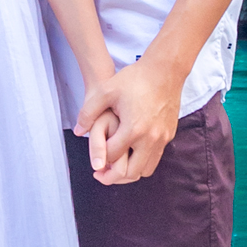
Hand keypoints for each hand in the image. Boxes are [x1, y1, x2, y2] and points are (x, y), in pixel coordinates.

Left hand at [77, 56, 183, 184]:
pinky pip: (155, 158)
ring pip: (146, 170)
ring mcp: (162, 138)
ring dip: (130, 171)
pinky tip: (131, 152)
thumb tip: (78, 131)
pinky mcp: (169, 135)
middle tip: (102, 174)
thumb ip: (88, 112)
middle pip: (131, 172)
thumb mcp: (106, 91)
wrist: (165, 70)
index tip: (93, 161)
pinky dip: (143, 161)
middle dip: (114, 176)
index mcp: (133, 129)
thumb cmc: (134, 79)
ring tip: (116, 166)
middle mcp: (150, 138)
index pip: (112, 156)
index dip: (100, 160)